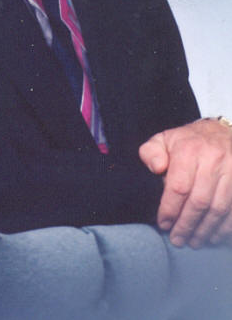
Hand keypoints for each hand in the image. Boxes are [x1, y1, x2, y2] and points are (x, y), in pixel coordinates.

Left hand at [139, 119, 231, 247]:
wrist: (222, 132)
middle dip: (186, 225)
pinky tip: (214, 236)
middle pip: (199, 201)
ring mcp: (231, 171)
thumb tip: (156, 168)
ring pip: (218, 209)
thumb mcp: (164, 139)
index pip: (178, 186)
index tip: (163, 224)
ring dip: (205, 230)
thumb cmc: (189, 141)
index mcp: (188, 149)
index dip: (170, 209)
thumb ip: (151, 153)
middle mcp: (212, 160)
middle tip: (177, 239)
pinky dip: (224, 227)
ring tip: (194, 241)